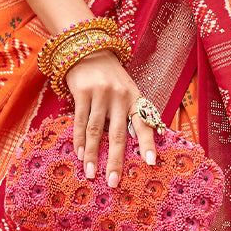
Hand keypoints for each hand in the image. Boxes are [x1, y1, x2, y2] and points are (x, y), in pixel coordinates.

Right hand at [64, 51, 159, 187]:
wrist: (89, 49)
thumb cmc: (111, 78)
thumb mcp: (127, 92)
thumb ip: (130, 114)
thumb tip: (134, 147)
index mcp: (135, 98)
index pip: (144, 123)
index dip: (148, 143)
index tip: (150, 163)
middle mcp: (120, 96)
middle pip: (118, 134)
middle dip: (115, 160)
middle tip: (113, 182)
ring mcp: (100, 93)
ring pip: (96, 131)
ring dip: (92, 155)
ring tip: (91, 174)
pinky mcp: (82, 92)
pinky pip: (80, 121)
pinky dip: (79, 140)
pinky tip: (80, 155)